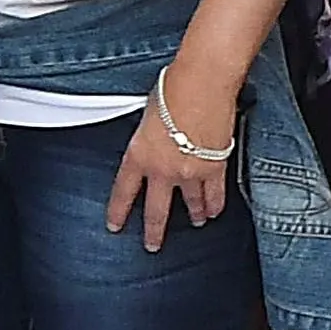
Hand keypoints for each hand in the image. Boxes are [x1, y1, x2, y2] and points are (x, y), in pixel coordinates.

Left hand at [113, 55, 244, 245]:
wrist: (202, 84)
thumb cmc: (173, 88)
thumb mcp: (147, 114)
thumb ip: (148, 133)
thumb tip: (155, 136)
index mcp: (139, 155)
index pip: (124, 191)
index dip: (118, 211)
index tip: (115, 225)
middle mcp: (162, 170)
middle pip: (156, 211)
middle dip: (154, 231)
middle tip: (153, 245)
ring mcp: (190, 173)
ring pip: (190, 205)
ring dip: (192, 216)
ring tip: (195, 222)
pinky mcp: (214, 168)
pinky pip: (214, 195)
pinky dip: (215, 205)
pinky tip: (214, 211)